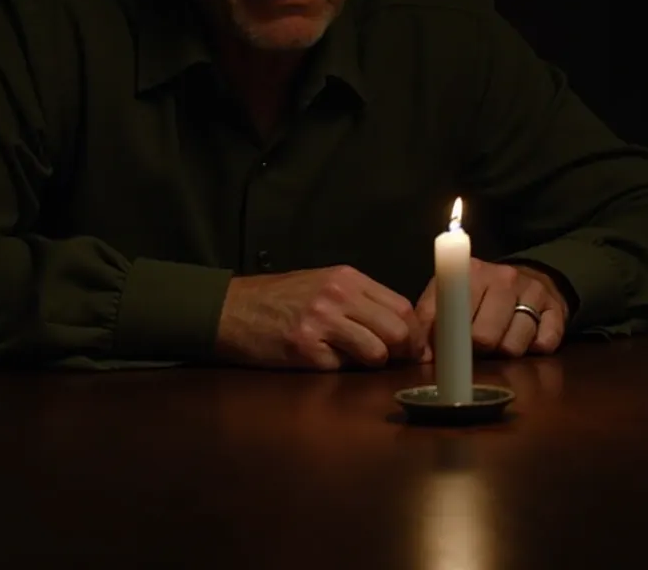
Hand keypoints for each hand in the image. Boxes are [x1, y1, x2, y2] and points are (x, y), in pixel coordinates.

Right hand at [214, 266, 425, 370]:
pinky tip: (321, 359)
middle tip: (395, 361)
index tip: (416, 347)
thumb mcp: (323, 283)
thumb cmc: (280, 298)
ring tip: (353, 359)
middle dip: (402, 351)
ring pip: (375, 352)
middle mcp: (337, 295)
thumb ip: (361, 300)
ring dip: (371, 363)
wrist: (231, 309)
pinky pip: (341, 368)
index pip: (402, 306)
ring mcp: (320, 322)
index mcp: (347, 278)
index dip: (415, 332)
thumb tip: (401, 329)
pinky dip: (338, 369)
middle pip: (396, 329)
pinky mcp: (304, 348)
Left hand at [416, 259, 568, 359]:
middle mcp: (503, 277)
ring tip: (501, 343)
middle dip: (477, 351)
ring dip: (505, 353)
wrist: (533, 278)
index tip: (440, 353)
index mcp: (471, 272)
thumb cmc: (484, 296)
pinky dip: (534, 350)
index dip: (443, 338)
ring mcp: (532, 291)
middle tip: (477, 348)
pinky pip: (544, 344)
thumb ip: (434, 321)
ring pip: (512, 346)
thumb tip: (422, 355)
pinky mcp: (556, 308)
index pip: (450, 310)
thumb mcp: (455, 298)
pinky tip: (527, 340)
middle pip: (482, 337)